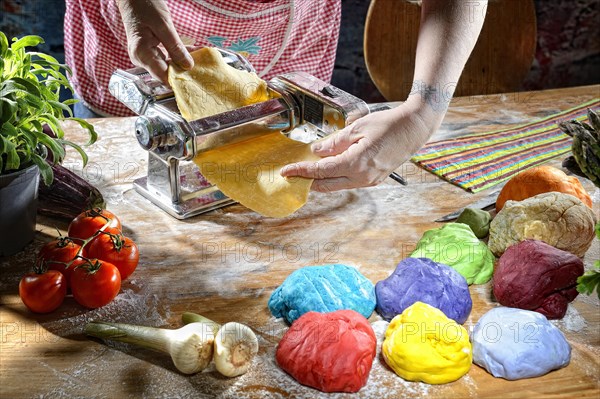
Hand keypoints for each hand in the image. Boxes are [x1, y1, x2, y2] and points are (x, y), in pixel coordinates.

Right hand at [117, 0, 193, 82]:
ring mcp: (145, 56)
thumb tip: (188, 65)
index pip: (163, 76)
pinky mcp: (150, 52)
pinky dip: (178, 55)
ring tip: (199, 58)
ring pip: (168, 66)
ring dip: (183, 62)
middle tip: (202, 68)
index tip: (195, 79)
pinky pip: (166, 58)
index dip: (179, 80)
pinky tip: (191, 52)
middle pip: (166, 73)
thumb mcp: (163, 25)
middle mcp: (141, 59)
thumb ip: (175, 47)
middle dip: (184, 71)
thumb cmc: (144, 6)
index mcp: (142, 54)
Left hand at [280, 102, 441, 191]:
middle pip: (326, 184)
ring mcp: (369, 181)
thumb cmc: (388, 124)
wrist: (414, 129)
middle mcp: (362, 177)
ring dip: (320, 181)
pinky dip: (334, 179)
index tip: (286, 171)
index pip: (321, 171)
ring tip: (305, 174)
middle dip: (306, 181)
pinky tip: (326, 171)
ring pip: (337, 185)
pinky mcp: (373, 180)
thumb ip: (335, 142)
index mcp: (356, 163)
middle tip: (291, 176)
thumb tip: (317, 151)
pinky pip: (348, 182)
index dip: (301, 171)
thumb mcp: (357, 128)